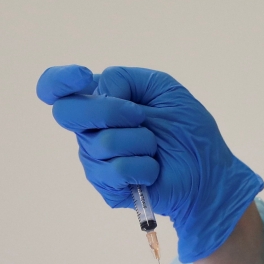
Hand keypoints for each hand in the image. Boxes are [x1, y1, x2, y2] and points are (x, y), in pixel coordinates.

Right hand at [37, 64, 263, 262]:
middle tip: (140, 118)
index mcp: (100, 100)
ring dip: (140, 142)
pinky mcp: (106, 186)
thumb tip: (100, 90)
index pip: (55, 87)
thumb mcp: (163, 88)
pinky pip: (115, 170)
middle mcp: (90, 128)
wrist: (208, 172)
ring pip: (101, 142)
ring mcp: (95, 159)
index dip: (59, 80)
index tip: (84, 77)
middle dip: (109, 111)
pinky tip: (154, 169)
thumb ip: (126, 78)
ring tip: (155, 148)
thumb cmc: (188, 130)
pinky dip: (144, 166)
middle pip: (67, 112)